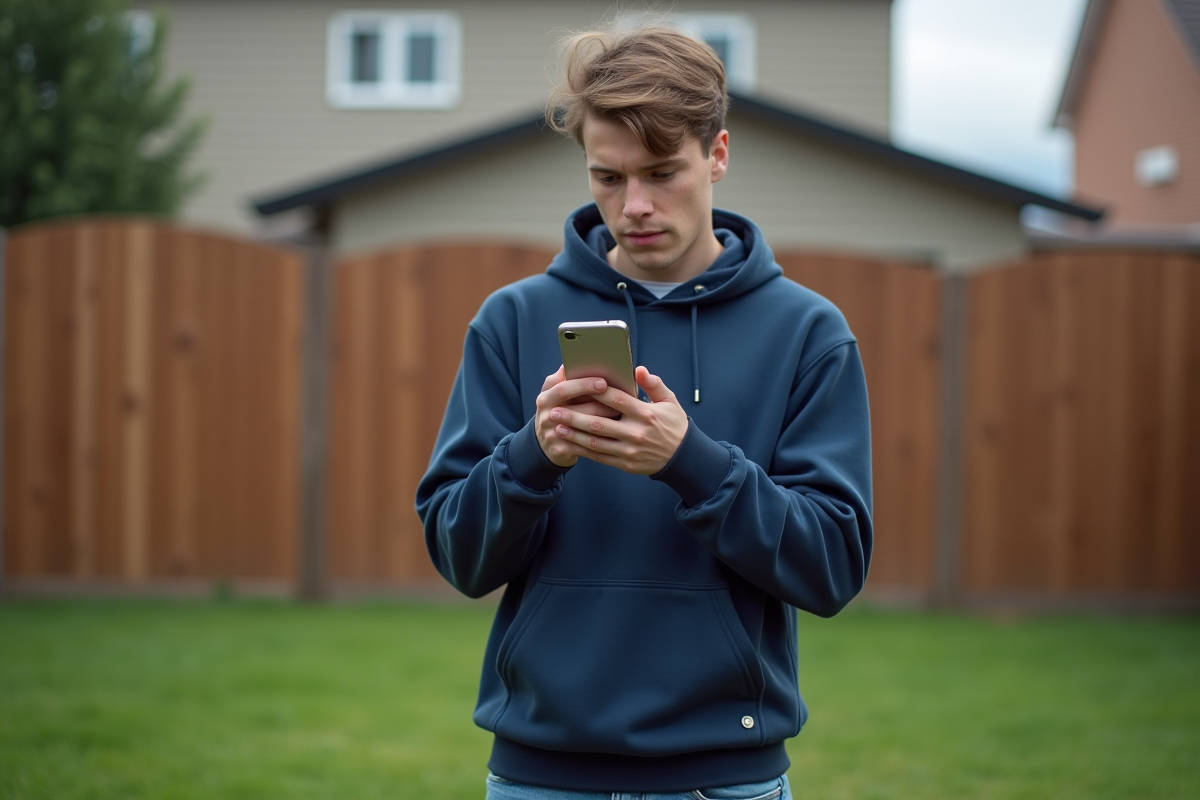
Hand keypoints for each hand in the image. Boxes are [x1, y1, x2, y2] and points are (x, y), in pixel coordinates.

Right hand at [534, 366, 619, 467]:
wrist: (545, 443)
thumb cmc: (557, 410)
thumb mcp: (554, 393)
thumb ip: (562, 378)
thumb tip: (573, 362)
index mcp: (546, 397)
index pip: (564, 388)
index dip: (584, 385)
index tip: (603, 382)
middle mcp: (546, 415)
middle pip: (576, 409)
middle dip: (600, 404)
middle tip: (620, 400)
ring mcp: (552, 433)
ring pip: (583, 428)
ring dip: (604, 421)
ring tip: (622, 415)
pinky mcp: (561, 449)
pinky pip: (585, 444)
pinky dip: (601, 439)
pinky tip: (616, 434)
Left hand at [546, 366, 688, 474]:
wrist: (683, 458)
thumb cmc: (674, 425)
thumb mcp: (670, 401)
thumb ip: (654, 384)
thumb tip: (638, 369)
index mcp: (646, 414)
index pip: (617, 400)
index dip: (596, 392)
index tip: (577, 385)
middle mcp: (635, 433)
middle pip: (599, 424)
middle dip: (574, 417)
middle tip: (554, 411)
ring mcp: (629, 450)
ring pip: (595, 442)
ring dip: (573, 434)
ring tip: (556, 426)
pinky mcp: (625, 463)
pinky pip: (599, 457)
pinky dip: (582, 450)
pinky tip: (569, 443)